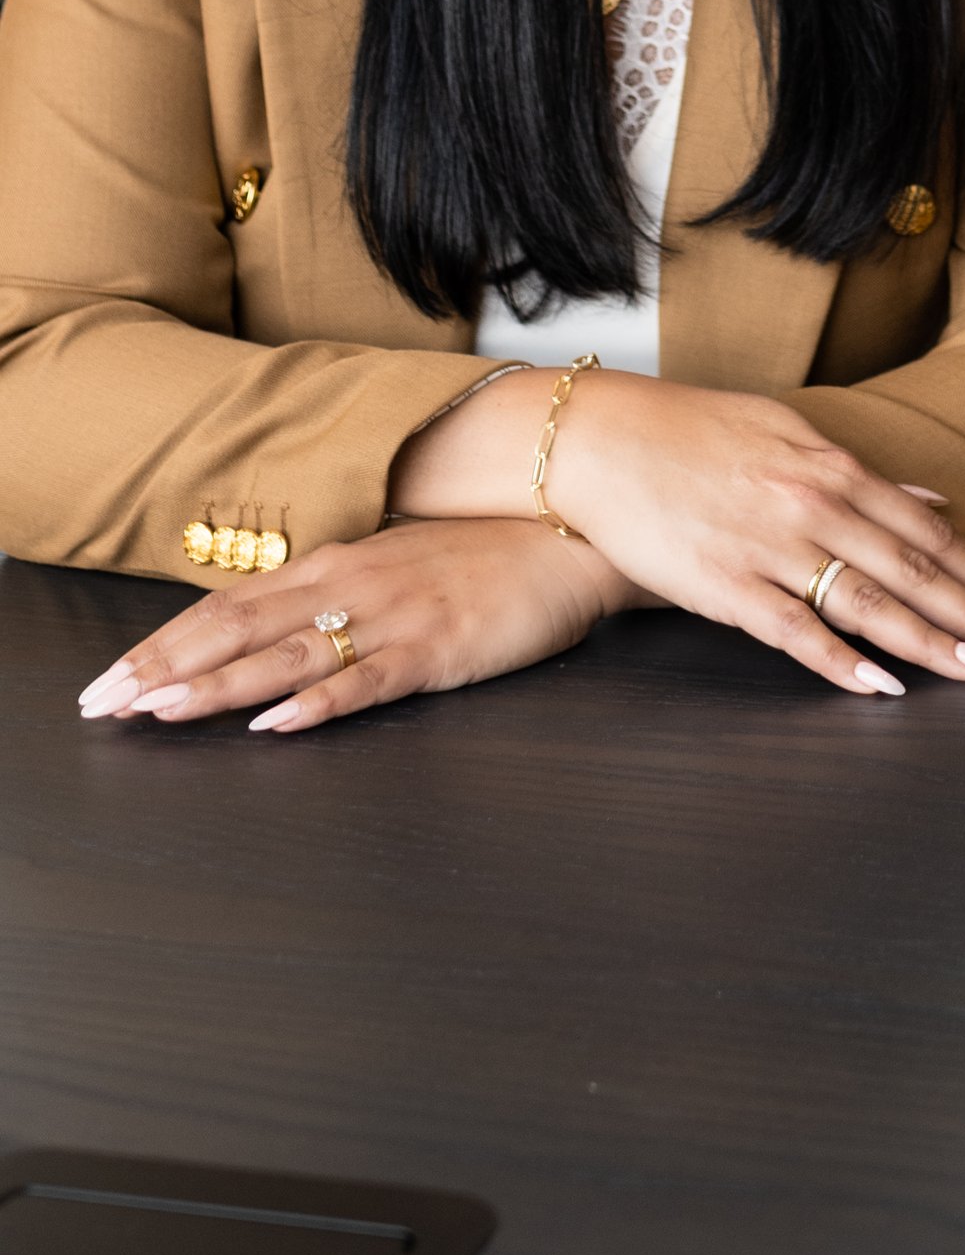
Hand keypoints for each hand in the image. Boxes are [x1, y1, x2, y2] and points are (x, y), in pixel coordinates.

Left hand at [73, 517, 633, 736]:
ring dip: (218, 686)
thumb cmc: (486, 548)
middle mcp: (352, 583)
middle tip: (102, 705)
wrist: (573, 531)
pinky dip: (318, 702)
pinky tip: (278, 722)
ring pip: (287, 655)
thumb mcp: (397, 555)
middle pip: (239, 629)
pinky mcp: (436, 649)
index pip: (229, 605)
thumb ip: (336, 583)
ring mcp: (393, 616)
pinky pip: (367, 680)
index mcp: (338, 561)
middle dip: (164, 669)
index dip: (162, 643)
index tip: (106, 679)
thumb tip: (269, 613)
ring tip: (161, 712)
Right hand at [533, 372, 964, 697]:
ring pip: (869, 602)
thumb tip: (930, 501)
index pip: (931, 534)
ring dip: (932, 643)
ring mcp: (770, 546)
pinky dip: (842, 662)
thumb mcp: (791, 433)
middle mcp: (814, 505)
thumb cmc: (694, 433)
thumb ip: (862, 475)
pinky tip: (882, 687)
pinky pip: (794, 631)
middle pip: (915, 571)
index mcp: (834, 467)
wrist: (602, 440)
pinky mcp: (724, 585)